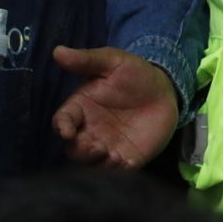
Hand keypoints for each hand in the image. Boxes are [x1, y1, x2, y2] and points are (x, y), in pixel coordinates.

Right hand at [51, 45, 178, 168]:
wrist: (164, 89)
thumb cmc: (134, 74)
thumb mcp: (112, 61)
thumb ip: (86, 60)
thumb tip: (58, 51)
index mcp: (81, 109)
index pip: (62, 122)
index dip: (62, 127)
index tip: (67, 130)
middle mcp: (90, 132)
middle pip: (74, 149)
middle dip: (80, 151)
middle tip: (96, 146)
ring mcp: (108, 147)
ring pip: (92, 164)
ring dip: (98, 164)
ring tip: (112, 155)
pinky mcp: (127, 158)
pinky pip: (117, 171)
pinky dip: (118, 170)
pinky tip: (126, 162)